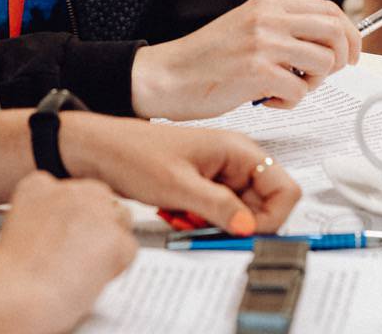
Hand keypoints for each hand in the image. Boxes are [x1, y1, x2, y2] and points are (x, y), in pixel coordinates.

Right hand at [0, 173, 136, 333]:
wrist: (15, 297)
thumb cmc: (12, 275)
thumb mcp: (20, 228)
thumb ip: (47, 219)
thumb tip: (69, 229)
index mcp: (39, 185)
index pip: (71, 191)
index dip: (71, 218)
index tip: (63, 236)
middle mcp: (70, 189)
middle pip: (100, 199)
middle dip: (96, 225)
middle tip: (80, 255)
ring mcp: (95, 210)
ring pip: (120, 220)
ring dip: (109, 243)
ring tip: (82, 270)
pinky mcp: (115, 237)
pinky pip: (128, 250)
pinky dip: (116, 267)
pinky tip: (90, 279)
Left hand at [59, 111, 301, 234]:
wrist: (97, 151)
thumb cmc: (132, 154)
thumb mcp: (178, 186)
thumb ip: (218, 207)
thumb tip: (250, 227)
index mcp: (237, 149)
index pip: (285, 189)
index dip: (272, 217)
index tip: (244, 232)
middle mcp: (233, 160)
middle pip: (263, 206)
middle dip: (237, 224)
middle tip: (206, 227)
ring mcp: (218, 174)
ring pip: (238, 213)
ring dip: (215, 224)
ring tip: (184, 217)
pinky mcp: (202, 186)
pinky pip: (217, 213)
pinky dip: (201, 221)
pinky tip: (177, 215)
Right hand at [131, 0, 360, 119]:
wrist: (166, 76)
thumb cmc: (203, 61)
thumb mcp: (245, 29)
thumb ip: (280, 30)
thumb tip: (324, 46)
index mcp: (266, 5)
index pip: (328, 9)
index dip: (349, 34)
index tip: (351, 53)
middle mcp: (267, 18)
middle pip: (336, 31)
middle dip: (343, 58)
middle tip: (325, 76)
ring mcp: (263, 43)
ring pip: (325, 63)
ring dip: (314, 84)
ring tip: (287, 89)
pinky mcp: (257, 71)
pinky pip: (300, 91)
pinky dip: (289, 102)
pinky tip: (266, 99)